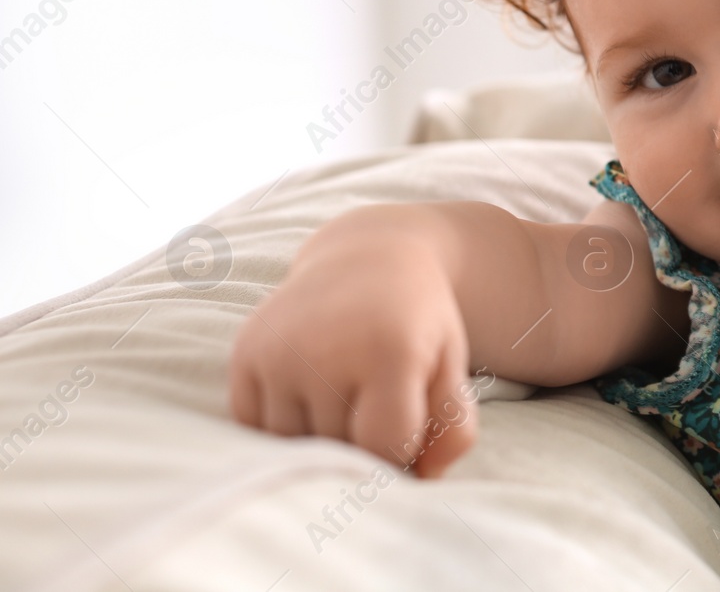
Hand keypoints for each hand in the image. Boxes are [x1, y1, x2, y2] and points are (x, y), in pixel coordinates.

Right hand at [228, 209, 477, 478]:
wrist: (365, 257)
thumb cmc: (416, 322)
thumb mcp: (451, 364)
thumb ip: (455, 429)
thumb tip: (420, 480)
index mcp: (388, 350)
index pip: (386, 447)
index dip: (402, 449)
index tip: (409, 424)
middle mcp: (325, 349)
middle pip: (340, 449)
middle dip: (363, 444)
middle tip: (376, 402)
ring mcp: (279, 353)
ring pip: (295, 447)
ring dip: (320, 439)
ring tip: (344, 395)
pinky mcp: (246, 356)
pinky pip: (258, 429)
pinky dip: (283, 426)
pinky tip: (309, 390)